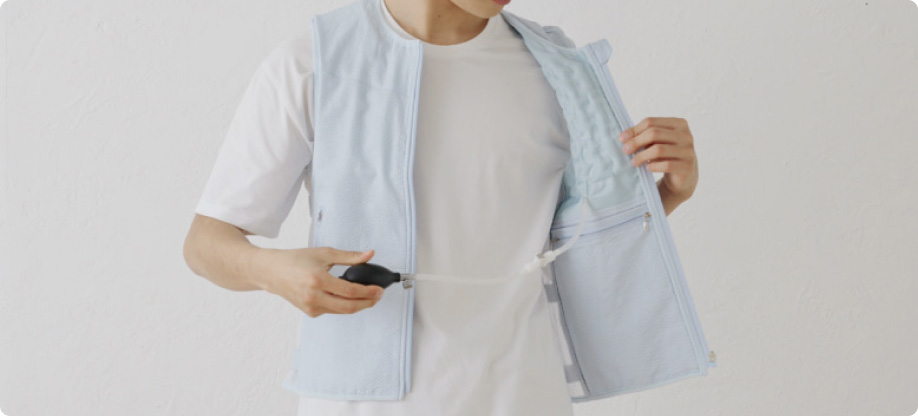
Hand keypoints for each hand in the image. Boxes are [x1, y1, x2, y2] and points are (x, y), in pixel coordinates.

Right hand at [254, 247, 384, 317]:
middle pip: (349, 307)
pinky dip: (343, 305)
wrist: (272, 272)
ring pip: (342, 311)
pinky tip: (348, 297)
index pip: (350, 291)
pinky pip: (332, 311)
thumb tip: (369, 254)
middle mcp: (313, 296)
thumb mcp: (324, 253)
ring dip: (358, 305)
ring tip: (368, 296)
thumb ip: (349, 256)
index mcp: (317, 280)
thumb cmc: (296, 260)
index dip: (368, 292)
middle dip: (367, 303)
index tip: (380, 290)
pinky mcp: (310, 312)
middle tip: (378, 296)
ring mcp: (310, 307)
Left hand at [618, 117, 698, 204]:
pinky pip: (666, 165)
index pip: (651, 122)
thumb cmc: (666, 155)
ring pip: (658, 149)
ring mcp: (688, 151)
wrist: (683, 177)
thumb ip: (644, 136)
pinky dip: (653, 166)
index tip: (621, 139)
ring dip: (642, 156)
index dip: (634, 130)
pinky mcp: (687, 166)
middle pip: (654, 133)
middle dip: (636, 142)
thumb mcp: (657, 142)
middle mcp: (686, 135)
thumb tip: (624, 137)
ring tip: (634, 162)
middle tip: (625, 150)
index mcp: (678, 124)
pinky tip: (648, 168)